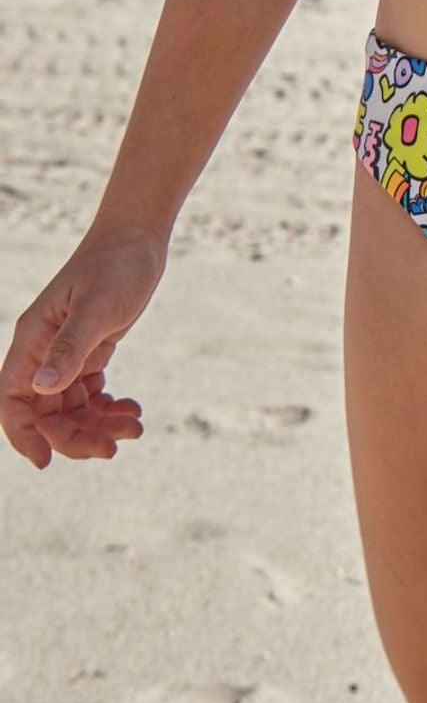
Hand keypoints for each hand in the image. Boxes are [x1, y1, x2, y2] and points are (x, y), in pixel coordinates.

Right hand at [2, 225, 163, 469]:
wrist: (138, 239)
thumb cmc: (115, 266)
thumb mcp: (96, 308)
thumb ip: (70, 348)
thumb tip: (42, 389)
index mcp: (32, 340)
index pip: (11, 400)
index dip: (22, 435)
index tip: (46, 462)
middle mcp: (42, 351)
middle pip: (44, 413)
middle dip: (74, 436)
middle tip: (113, 448)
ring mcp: (65, 353)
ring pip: (69, 408)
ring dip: (98, 426)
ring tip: (135, 426)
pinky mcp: (88, 352)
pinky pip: (88, 395)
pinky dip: (107, 409)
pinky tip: (132, 410)